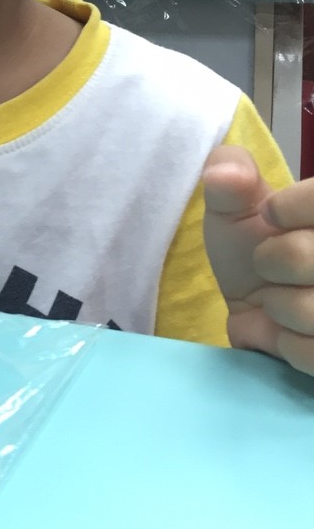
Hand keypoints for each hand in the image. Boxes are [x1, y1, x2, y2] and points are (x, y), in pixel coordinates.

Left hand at [203, 146, 313, 373]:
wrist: (257, 305)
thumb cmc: (251, 245)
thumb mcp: (233, 205)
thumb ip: (228, 177)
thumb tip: (223, 174)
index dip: (284, 210)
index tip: (270, 217)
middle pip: (306, 257)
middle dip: (272, 262)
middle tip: (271, 264)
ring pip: (309, 311)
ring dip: (278, 307)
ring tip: (280, 298)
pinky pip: (311, 354)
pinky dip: (287, 345)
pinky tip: (288, 330)